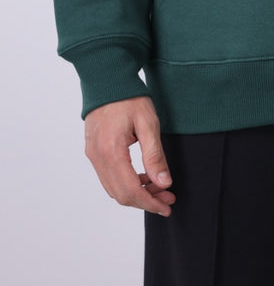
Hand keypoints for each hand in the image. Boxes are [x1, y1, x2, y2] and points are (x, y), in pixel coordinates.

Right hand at [84, 95, 175, 216]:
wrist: (107, 79)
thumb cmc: (129, 97)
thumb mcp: (148, 123)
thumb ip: (155, 155)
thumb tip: (163, 183)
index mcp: (111, 151)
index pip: (130, 191)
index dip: (150, 203)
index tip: (167, 206)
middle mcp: (97, 157)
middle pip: (120, 194)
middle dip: (146, 201)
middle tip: (168, 198)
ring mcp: (92, 155)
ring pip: (113, 188)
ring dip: (136, 193)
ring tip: (159, 188)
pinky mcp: (92, 151)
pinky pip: (108, 177)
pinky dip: (126, 183)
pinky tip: (143, 177)